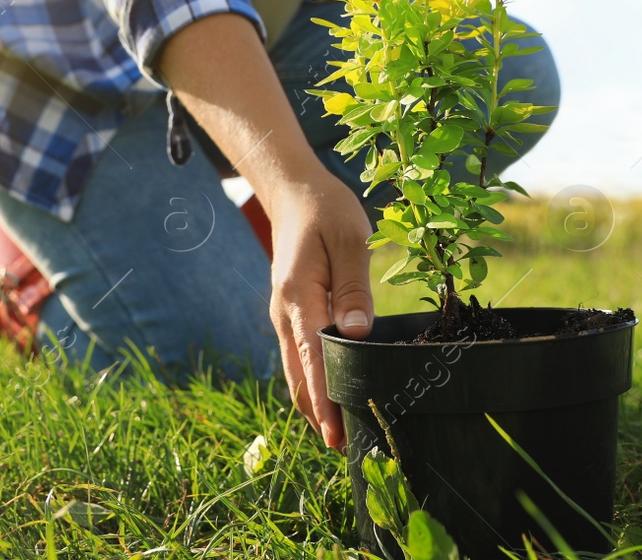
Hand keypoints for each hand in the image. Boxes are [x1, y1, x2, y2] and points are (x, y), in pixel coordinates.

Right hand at [264, 166, 374, 448]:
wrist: (294, 191)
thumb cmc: (325, 210)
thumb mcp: (348, 240)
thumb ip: (353, 288)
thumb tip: (356, 334)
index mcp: (298, 297)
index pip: (313, 360)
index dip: (325, 401)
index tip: (337, 435)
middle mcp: (285, 314)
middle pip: (299, 377)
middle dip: (320, 415)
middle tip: (345, 450)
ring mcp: (286, 316)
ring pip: (297, 371)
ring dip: (314, 404)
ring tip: (340, 436)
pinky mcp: (293, 314)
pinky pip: (300, 357)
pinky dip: (312, 383)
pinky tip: (332, 398)